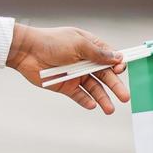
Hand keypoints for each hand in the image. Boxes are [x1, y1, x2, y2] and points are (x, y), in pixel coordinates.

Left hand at [6, 23, 130, 113]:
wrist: (26, 51)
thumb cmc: (51, 42)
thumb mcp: (78, 44)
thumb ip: (98, 53)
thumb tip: (118, 58)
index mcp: (90, 48)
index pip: (110, 58)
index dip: (117, 65)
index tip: (120, 70)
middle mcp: (85, 62)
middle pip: (105, 76)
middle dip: (116, 87)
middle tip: (125, 97)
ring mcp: (75, 75)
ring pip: (94, 89)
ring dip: (103, 99)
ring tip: (110, 110)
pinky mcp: (65, 86)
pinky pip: (79, 95)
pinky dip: (86, 101)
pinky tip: (92, 106)